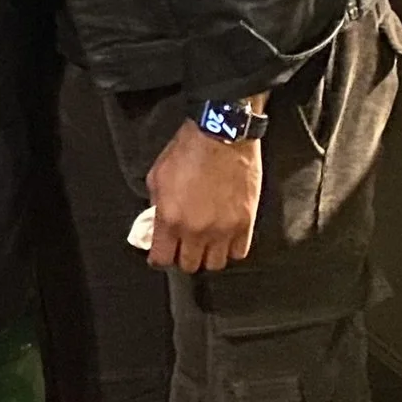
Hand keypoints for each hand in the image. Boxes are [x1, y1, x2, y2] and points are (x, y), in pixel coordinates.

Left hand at [146, 118, 261, 272]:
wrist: (221, 136)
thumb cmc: (187, 151)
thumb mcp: (156, 177)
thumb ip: (155, 205)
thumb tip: (157, 223)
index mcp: (170, 219)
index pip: (162, 258)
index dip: (158, 259)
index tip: (160, 255)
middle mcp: (196, 230)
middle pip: (189, 265)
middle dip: (182, 258)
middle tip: (182, 247)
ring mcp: (223, 230)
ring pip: (214, 264)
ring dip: (207, 256)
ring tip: (205, 245)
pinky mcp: (245, 224)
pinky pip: (238, 253)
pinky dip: (230, 249)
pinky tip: (224, 239)